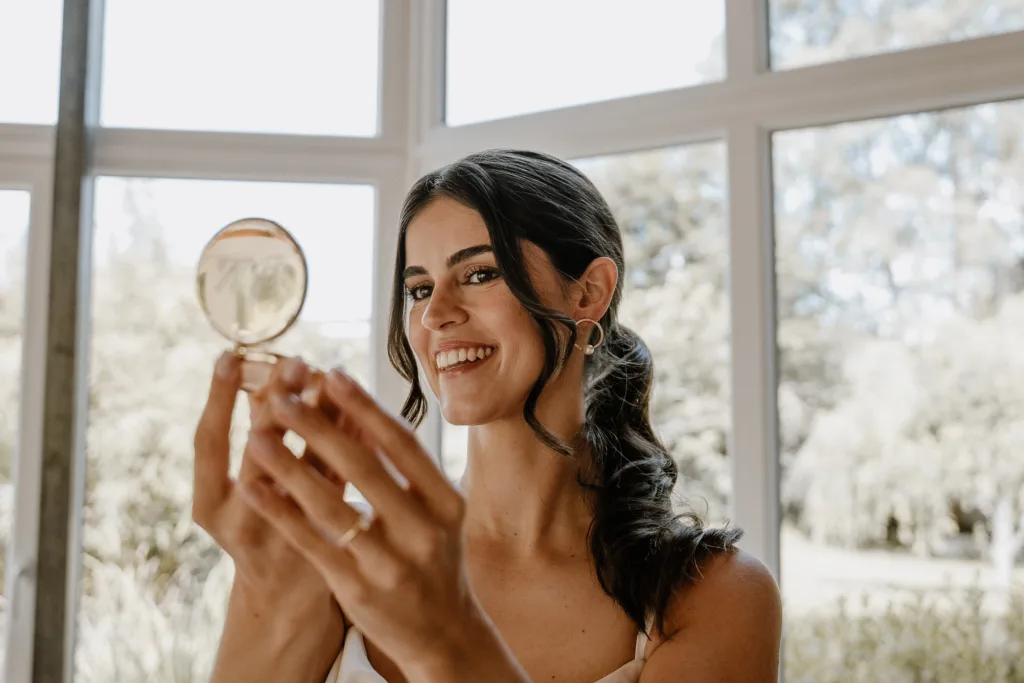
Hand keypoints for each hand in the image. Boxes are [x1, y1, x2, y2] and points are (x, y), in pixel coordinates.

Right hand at [192, 353, 342, 617]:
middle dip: (278, 404)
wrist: (288, 602)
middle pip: (258, 452)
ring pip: (306, 467)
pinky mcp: (328, 543)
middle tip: (294, 362)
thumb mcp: (247, 492)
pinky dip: (355, 447)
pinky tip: (366, 414)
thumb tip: (283, 373)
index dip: (216, 399)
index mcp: (210, 506)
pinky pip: (345, 485)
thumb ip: (265, 441)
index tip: (230, 355)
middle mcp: (241, 522)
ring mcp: (285, 536)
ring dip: (321, 420)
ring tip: (330, 376)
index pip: (207, 444)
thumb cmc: (264, 531)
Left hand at [235, 362, 513, 678]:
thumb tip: (364, 407)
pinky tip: (253, 485)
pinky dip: (279, 510)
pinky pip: (309, 541)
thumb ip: (411, 470)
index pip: (402, 444)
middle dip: (319, 427)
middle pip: (364, 468)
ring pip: (329, 504)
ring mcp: (389, 563)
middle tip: (284, 396)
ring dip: (288, 465)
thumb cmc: (434, 558)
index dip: (365, 408)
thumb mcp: (439, 513)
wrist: (443, 633)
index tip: (332, 374)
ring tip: (257, 433)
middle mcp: (422, 530)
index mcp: (446, 502)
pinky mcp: (357, 589)